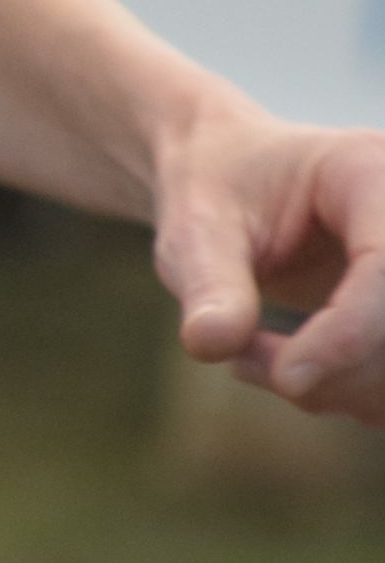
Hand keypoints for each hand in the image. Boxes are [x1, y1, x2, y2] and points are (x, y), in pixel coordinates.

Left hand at [152, 95, 384, 420]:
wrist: (228, 182)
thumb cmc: (213, 188)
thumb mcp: (195, 223)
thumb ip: (208, 280)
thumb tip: (211, 344)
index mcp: (367, 170)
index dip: (350, 333)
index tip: (286, 379)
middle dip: (334, 369)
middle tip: (243, 357)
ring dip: (334, 388)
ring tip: (251, 355)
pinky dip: (342, 392)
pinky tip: (282, 365)